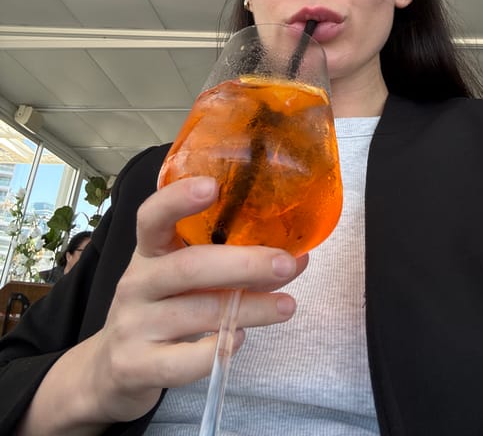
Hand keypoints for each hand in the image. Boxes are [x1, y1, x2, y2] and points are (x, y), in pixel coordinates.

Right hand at [21, 176, 306, 433]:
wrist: (113, 369)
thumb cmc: (163, 308)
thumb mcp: (186, 279)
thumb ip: (234, 265)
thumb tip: (297, 257)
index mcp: (149, 251)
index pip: (152, 216)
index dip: (178, 199)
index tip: (213, 185)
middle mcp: (136, 283)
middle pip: (189, 267)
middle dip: (243, 263)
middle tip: (286, 262)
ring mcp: (132, 325)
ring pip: (196, 312)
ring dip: (249, 308)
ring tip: (287, 306)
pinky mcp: (135, 366)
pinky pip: (179, 361)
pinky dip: (213, 350)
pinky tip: (238, 339)